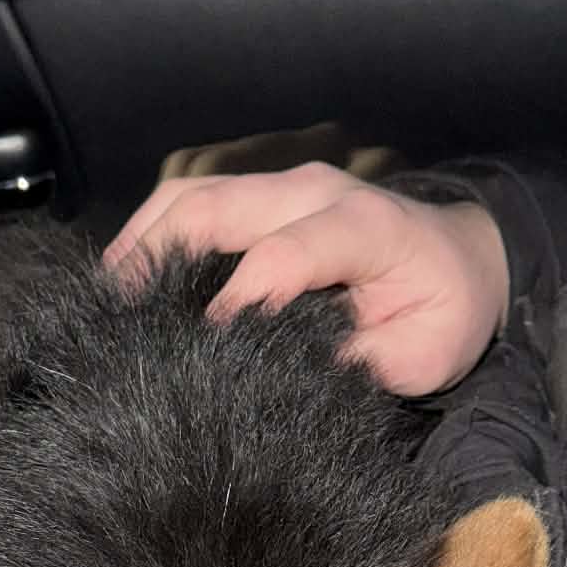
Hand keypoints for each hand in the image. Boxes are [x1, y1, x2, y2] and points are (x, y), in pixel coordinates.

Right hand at [104, 163, 509, 396]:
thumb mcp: (426, 354)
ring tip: (103, 300)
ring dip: (140, 243)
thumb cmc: (446, 308)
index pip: (281, 257)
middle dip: (155, 260)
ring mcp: (283, 186)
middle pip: (214, 208)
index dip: (234, 306)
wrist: (464, 255)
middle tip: (113, 321)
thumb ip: (363, 363)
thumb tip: (291, 380)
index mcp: (363, 226)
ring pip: (190, 196)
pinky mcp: (261, 196)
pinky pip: (193, 202)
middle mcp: (314, 192)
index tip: (198, 354)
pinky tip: (125, 282)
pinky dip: (152, 236)